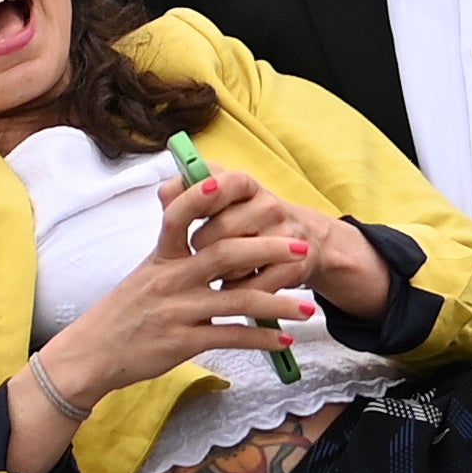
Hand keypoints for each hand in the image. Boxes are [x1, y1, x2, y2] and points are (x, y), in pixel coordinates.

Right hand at [41, 170, 315, 401]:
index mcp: (160, 257)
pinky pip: (231, 336)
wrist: (91, 355)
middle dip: (269, 248)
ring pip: (238, 298)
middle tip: (301, 245)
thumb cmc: (122, 314)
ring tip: (307, 308)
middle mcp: (170, 279)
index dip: (202, 197)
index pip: (179, 215)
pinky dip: (261, 339)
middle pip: (226, 253)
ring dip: (279, 302)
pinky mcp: (183, 341)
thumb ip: (173, 253)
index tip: (229, 183)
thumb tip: (200, 227)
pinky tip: (282, 339)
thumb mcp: (143, 275)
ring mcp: (178, 310)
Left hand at [180, 168, 392, 320]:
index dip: (201, 196)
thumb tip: (165, 193)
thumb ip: (187, 192)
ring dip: (218, 271)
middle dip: (201, 246)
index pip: (224, 182)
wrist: (305, 241)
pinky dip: (235, 290)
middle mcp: (268, 204)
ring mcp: (284, 234)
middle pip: (222, 228)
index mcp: (245, 185)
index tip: (184, 214)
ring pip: (236, 260)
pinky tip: (231, 286)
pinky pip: (251, 285)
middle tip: (197, 254)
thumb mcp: (220, 200)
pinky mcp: (294, 264)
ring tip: (217, 271)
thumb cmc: (246, 221)